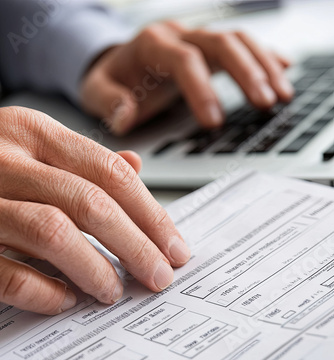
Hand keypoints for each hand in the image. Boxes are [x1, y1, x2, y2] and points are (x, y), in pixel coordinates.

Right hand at [0, 106, 189, 314]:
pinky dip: (41, 289)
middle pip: (91, 203)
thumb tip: (135, 168)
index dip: (151, 214)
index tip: (175, 248)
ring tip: (115, 291)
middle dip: (135, 245)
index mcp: (33, 132)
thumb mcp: (31, 144)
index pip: (110, 174)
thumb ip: (81, 160)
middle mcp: (5, 159)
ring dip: (94, 268)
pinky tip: (64, 298)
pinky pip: (5, 270)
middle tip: (159, 277)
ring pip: (51, 232)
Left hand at [80, 22, 293, 134]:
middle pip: (220, 43)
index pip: (183, 60)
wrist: (116, 63)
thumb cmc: (110, 81)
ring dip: (263, 65)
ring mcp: (197, 39)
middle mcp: (179, 34)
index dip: (202, 89)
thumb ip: (108, 102)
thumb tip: (124, 116)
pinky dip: (264, 57)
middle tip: (265, 103)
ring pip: (238, 41)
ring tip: (282, 95)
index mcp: (151, 44)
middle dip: (246, 72)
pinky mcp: (209, 49)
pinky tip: (283, 70)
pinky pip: (242, 45)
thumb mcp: (95, 92)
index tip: (214, 122)